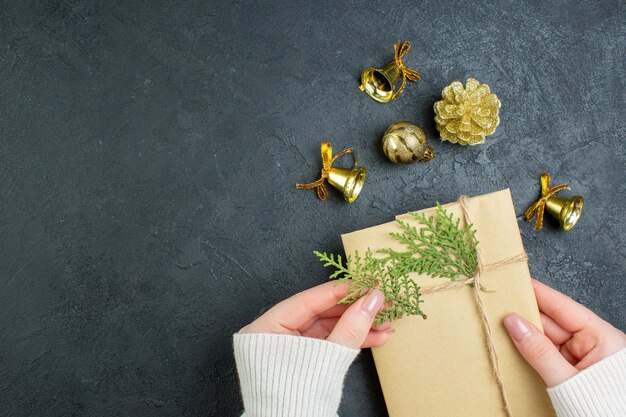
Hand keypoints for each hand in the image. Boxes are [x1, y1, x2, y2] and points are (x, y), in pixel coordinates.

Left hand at [239, 281, 391, 348]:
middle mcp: (273, 334)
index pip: (308, 300)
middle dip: (355, 311)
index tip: (366, 283)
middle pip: (320, 313)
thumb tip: (374, 298)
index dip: (341, 290)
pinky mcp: (301, 360)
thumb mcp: (328, 357)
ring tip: (386, 324)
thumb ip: (352, 326)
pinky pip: (327, 344)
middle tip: (382, 303)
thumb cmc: (297, 397)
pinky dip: (350, 341)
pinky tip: (376, 338)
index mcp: (266, 327)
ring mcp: (287, 348)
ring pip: (327, 329)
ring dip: (358, 327)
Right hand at [504, 279, 625, 386]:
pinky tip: (512, 344)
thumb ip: (538, 351)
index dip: (539, 293)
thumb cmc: (603, 408)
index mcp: (602, 337)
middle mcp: (592, 343)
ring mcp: (582, 357)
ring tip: (499, 323)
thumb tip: (513, 322)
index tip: (515, 281)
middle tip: (498, 304)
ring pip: (547, 338)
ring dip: (524, 333)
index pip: (563, 306)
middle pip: (552, 321)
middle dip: (525, 314)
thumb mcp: (566, 379)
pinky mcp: (572, 370)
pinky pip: (547, 353)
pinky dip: (530, 350)